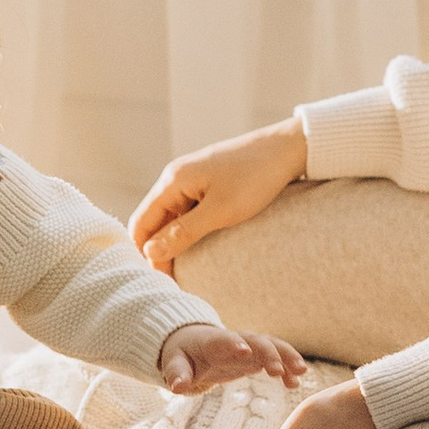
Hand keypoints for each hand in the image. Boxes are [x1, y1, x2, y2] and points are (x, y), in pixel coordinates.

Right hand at [130, 119, 308, 274]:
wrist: (287, 149)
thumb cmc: (256, 178)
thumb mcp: (221, 211)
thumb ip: (183, 232)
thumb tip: (150, 252)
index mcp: (172, 180)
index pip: (141, 223)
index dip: (145, 253)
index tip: (163, 279)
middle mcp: (176, 177)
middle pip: (153, 221)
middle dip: (158, 250)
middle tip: (176, 280)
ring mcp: (192, 179)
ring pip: (170, 217)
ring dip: (174, 241)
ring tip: (188, 269)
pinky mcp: (207, 183)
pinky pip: (187, 211)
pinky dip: (188, 230)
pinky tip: (201, 247)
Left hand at [158, 323, 307, 394]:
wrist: (193, 344)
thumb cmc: (182, 354)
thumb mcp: (174, 363)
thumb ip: (177, 374)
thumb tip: (177, 387)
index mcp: (214, 342)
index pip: (226, 340)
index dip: (235, 345)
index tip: (245, 352)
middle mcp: (236, 341)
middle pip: (257, 342)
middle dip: (269, 354)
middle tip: (279, 371)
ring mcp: (250, 346)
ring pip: (273, 346)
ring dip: (287, 357)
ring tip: (301, 373)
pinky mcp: (257, 356)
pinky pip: (277, 358)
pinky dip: (287, 368)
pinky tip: (295, 383)